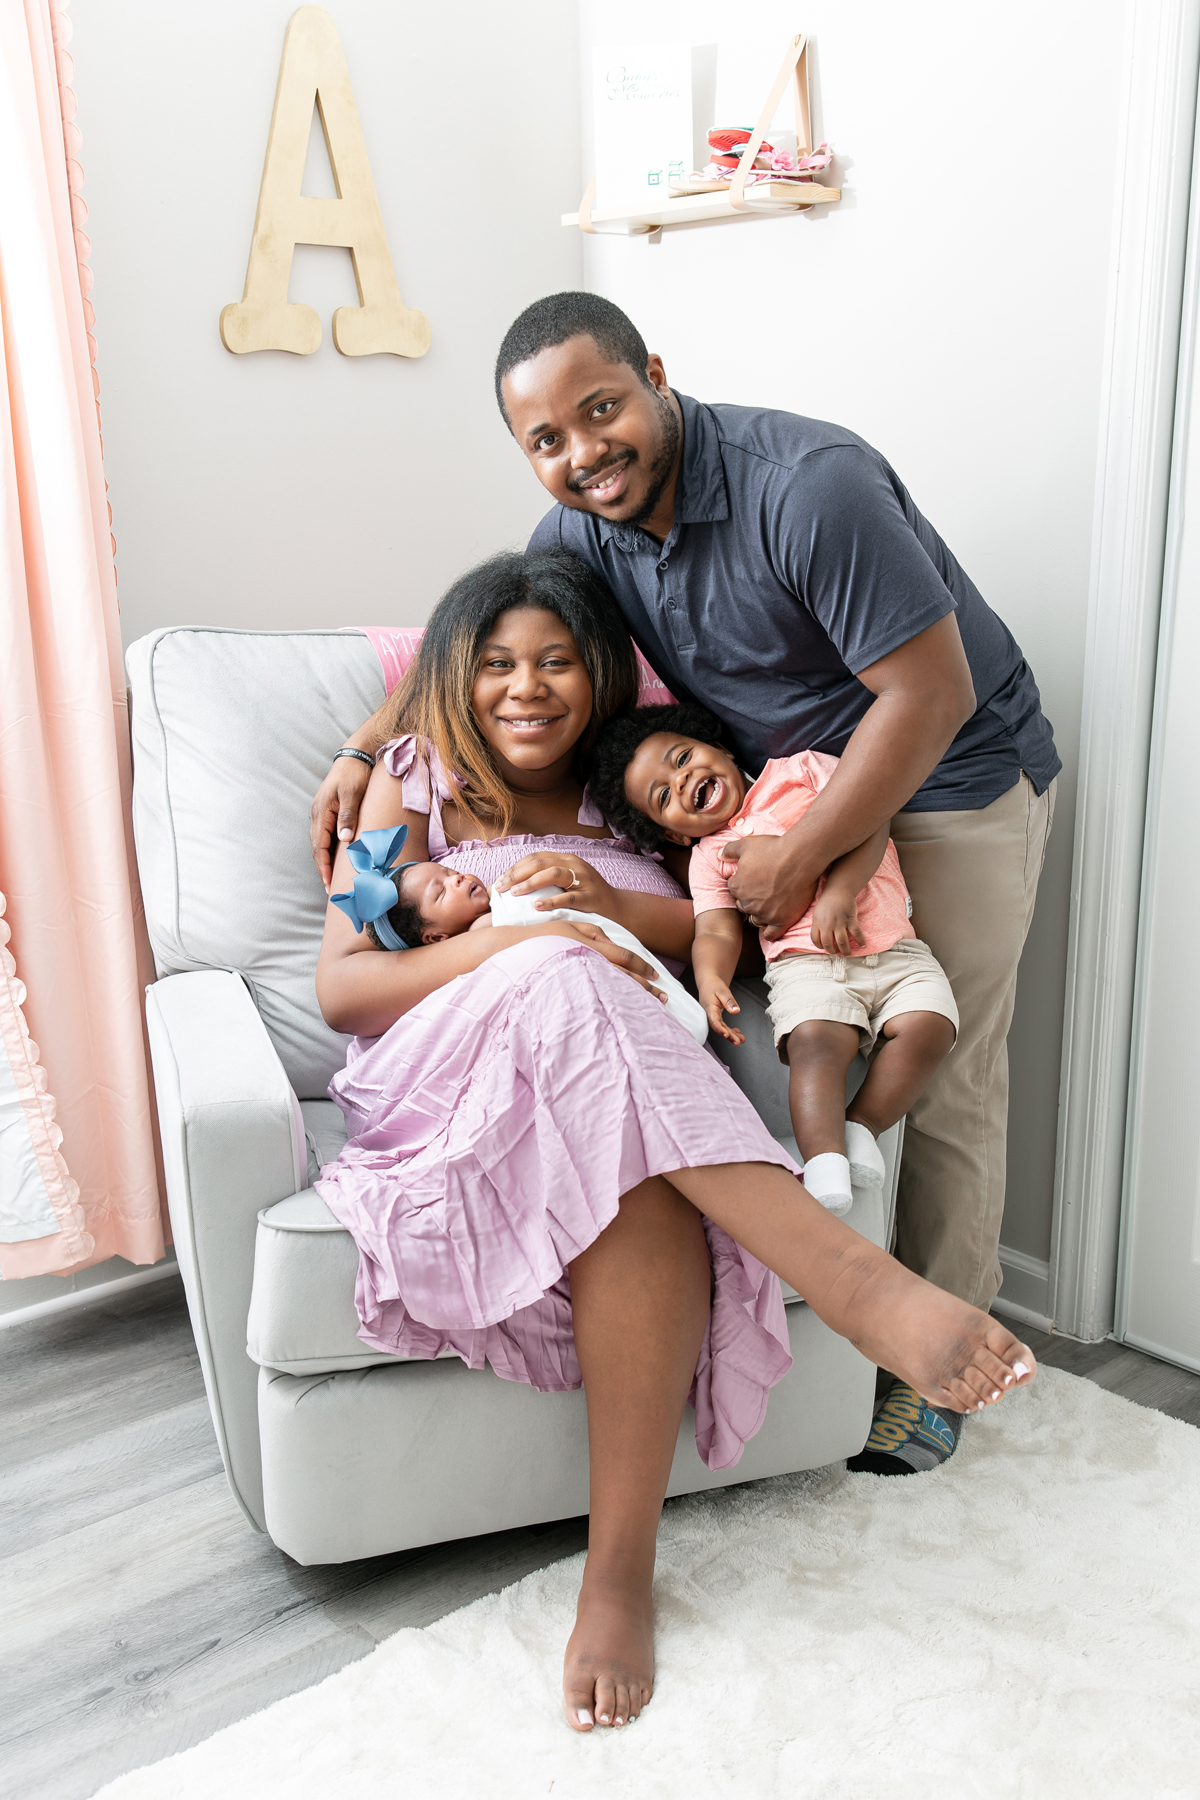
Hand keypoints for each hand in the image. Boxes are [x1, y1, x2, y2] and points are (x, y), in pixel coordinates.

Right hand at [310, 756, 372, 892]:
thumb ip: (348, 816)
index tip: (328, 883)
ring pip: (320, 844)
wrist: (354, 757)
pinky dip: (329, 851)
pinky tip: (336, 860)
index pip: (320, 846)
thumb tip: (344, 839)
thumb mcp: (352, 794)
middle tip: (330, 890)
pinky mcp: (327, 813)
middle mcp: (317, 816)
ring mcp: (321, 815)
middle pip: (317, 849)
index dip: (323, 867)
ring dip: (325, 862)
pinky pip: (325, 837)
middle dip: (323, 870)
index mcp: (321, 812)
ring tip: (332, 880)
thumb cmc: (354, 775)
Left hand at [497, 851, 618, 918]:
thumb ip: (547, 880)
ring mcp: (584, 880)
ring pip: (554, 874)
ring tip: (515, 893)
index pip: (535, 858)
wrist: (618, 908)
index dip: (515, 868)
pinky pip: (569, 897)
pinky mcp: (590, 897)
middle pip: (540, 863)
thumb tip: (514, 886)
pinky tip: (537, 906)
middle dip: (517, 874)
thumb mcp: (567, 882)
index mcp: (566, 859)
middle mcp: (574, 865)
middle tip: (500, 887)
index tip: (499, 881)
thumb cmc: (586, 898)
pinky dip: (551, 901)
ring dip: (531, 883)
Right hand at [548, 920, 665, 1003]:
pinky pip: (597, 997)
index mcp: (591, 944)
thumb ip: (594, 934)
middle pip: (623, 976)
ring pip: (613, 988)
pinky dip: (612, 1003)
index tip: (656, 975)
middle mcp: (589, 960)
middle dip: (645, 987)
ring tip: (649, 1007)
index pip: (624, 957)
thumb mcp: (570, 926)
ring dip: (632, 997)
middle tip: (663, 998)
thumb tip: (614, 945)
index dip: (642, 966)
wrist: (512, 950)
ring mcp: (580, 976)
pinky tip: (622, 1011)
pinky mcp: (571, 989)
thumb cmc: (542, 937)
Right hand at [700, 980, 744, 1045]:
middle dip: (728, 1035)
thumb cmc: (714, 985)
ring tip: (741, 1040)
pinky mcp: (716, 1016)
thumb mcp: (722, 990)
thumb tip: (736, 1011)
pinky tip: (738, 1033)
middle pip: (719, 1027)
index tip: (727, 1034)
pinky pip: (723, 1025)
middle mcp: (709, 1014)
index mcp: (709, 1008)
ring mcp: (713, 1016)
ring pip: (722, 1028)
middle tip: (738, 1042)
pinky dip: (730, 1030)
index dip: (720, 1029)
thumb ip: (729, 1001)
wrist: (708, 982)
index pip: (713, 1021)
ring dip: (731, 1035)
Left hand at [722, 834, 818, 942]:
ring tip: (772, 903)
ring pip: (756, 920)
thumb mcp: (746, 844)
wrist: (800, 857)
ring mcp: (765, 913)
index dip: (743, 882)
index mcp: (737, 886)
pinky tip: (775, 921)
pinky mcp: (782, 920)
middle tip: (764, 888)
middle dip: (751, 899)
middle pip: (744, 905)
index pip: (734, 889)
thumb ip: (730, 850)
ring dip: (760, 913)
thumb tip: (720, 856)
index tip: (754, 877)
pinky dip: (771, 930)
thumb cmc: (773, 849)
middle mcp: (749, 903)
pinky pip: (771, 934)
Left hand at [809, 883, 865, 955]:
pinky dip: (860, 941)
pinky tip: (862, 944)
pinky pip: (856, 933)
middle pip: (828, 944)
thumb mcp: (817, 913)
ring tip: (848, 953)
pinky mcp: (850, 919)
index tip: (825, 948)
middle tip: (837, 953)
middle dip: (833, 952)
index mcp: (818, 923)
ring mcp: (839, 923)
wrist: (838, 890)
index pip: (816, 940)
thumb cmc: (827, 901)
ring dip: (846, 951)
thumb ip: (818, 925)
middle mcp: (827, 925)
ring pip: (842, 942)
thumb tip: (821, 937)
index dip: (820, 947)